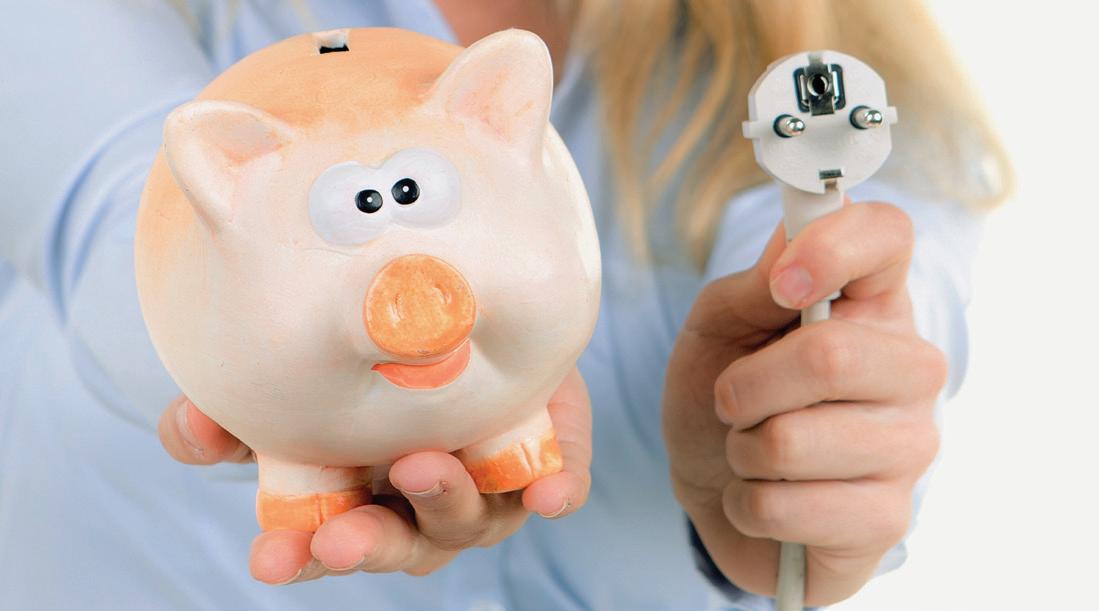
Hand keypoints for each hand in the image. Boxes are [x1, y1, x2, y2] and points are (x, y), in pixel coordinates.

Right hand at [158, 367, 591, 583]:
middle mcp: (422, 506)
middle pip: (400, 543)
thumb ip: (241, 408)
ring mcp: (486, 486)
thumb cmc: (370, 365)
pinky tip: (552, 494)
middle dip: (370, 544)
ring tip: (421, 466)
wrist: (466, 312)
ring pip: (471, 516)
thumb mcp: (298, 379)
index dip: (298, 554)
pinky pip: (557, 476)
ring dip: (446, 502)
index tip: (268, 558)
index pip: (323, 541)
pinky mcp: (546, 450)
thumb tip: (187, 428)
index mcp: (359, 498)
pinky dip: (556, 484)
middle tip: (340, 536)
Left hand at [663, 203, 945, 605]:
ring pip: (792, 441)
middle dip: (744, 386)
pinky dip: (748, 504)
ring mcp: (909, 446)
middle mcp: (909, 369)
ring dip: (742, 450)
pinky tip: (766, 498)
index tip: (782, 284)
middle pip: (831, 356)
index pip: (888, 236)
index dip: (832, 247)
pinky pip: (788, 508)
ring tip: (752, 452)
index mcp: (870, 304)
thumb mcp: (717, 329)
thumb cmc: (723, 393)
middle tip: (732, 400)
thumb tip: (794, 237)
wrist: (713, 487)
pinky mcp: (888, 519)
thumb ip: (753, 284)